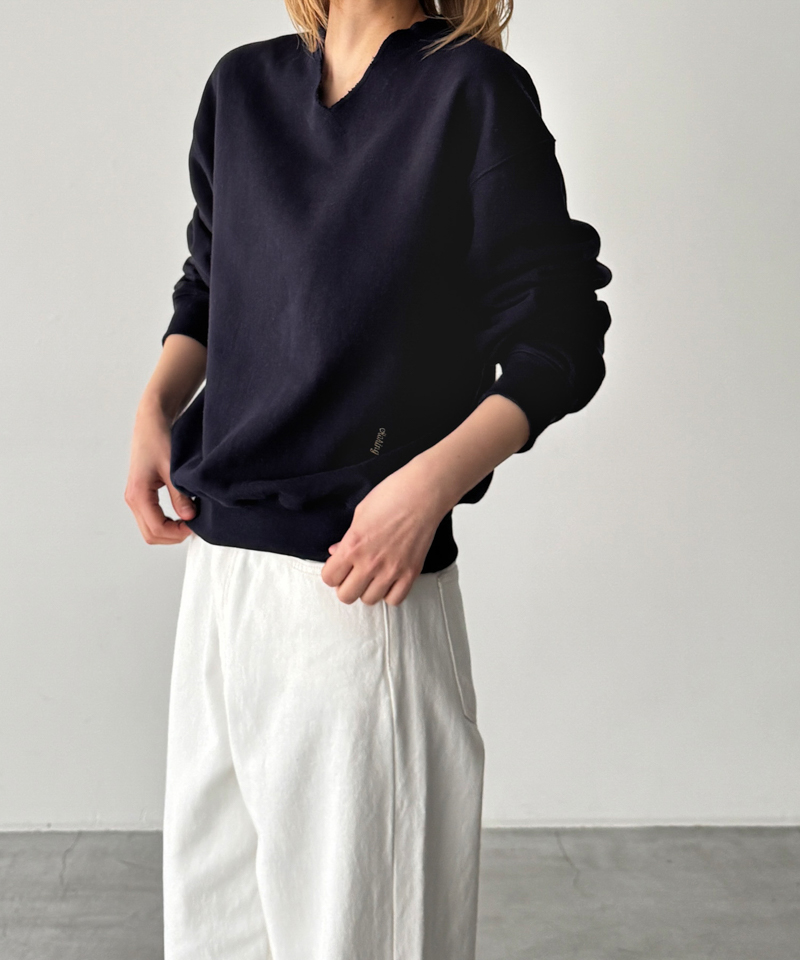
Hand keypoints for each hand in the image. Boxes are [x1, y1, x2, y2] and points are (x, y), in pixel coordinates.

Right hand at [124, 400, 196, 543]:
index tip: (195, 526)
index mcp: (138, 494)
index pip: (156, 529)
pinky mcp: (141, 495)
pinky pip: (151, 518)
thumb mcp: (173, 469)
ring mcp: (136, 498)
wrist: (151, 422)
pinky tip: (182, 514)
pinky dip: (166, 522)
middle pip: (151, 534)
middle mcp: (133, 499)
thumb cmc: (158, 439)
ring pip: (150, 529)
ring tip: (190, 521)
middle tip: (194, 527)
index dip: (177, 533)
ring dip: (169, 530)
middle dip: (173, 536)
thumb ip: (180, 495)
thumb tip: (189, 517)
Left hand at [321, 394, 530, 604]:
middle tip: (353, 574)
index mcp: (352, 545)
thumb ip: (346, 539)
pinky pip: (394, 599)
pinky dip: (389, 593)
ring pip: (369, 600)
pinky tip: (389, 580)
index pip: (329, 578)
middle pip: (346, 595)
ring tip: (372, 576)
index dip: (332, 573)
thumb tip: (336, 554)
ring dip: (367, 590)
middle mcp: (370, 562)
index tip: (339, 566)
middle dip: (345, 586)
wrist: (424, 493)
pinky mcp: (411, 573)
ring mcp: (392, 570)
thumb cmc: (392, 496)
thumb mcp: (360, 514)